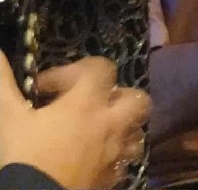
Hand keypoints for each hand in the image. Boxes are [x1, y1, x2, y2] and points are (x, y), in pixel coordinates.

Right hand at [0, 54, 150, 189]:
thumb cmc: (26, 155)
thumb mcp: (10, 118)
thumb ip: (4, 84)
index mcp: (86, 102)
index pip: (101, 68)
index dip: (76, 69)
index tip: (47, 87)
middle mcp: (108, 124)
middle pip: (136, 99)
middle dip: (118, 96)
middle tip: (91, 102)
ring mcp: (114, 153)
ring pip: (136, 133)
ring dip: (122, 128)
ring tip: (99, 131)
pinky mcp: (112, 179)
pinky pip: (123, 164)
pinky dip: (114, 158)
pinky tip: (94, 159)